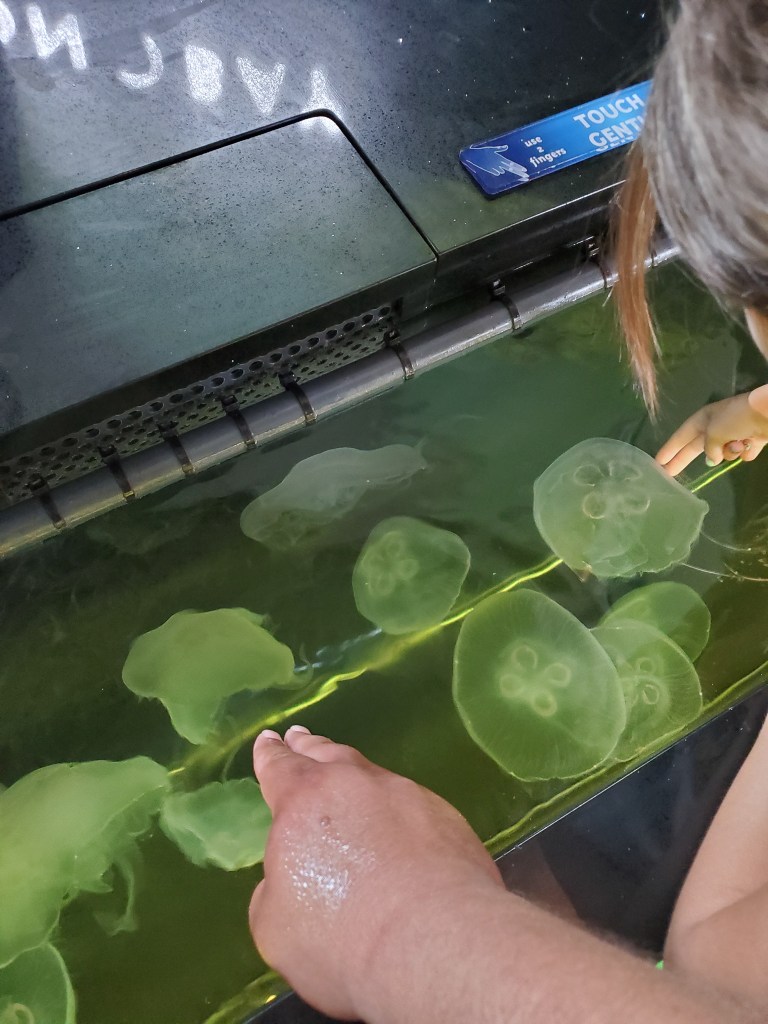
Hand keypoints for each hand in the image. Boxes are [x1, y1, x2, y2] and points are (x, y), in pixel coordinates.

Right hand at [248, 727, 501, 1020]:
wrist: (437, 945)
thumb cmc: (343, 940)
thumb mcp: (275, 926)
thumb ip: (275, 889)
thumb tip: (292, 878)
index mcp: (304, 802)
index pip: (280, 767)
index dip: (271, 755)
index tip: (269, 740)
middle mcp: (355, 786)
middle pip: (327, 755)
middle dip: (310, 748)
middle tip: (301, 738)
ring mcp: (406, 797)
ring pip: (372, 776)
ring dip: (355, 778)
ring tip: (347, 779)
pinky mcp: (446, 818)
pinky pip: (411, 805)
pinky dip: (397, 812)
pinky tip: (399, 829)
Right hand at [656, 387, 767, 475]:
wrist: (765, 413)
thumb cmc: (735, 419)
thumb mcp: (713, 433)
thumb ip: (707, 450)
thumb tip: (714, 459)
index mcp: (703, 419)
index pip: (681, 437)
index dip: (670, 449)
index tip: (658, 462)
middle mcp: (715, 426)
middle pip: (695, 447)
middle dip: (684, 460)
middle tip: (669, 473)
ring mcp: (732, 434)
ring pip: (722, 453)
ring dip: (729, 451)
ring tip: (738, 442)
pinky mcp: (749, 441)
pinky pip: (741, 454)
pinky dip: (745, 451)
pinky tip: (751, 443)